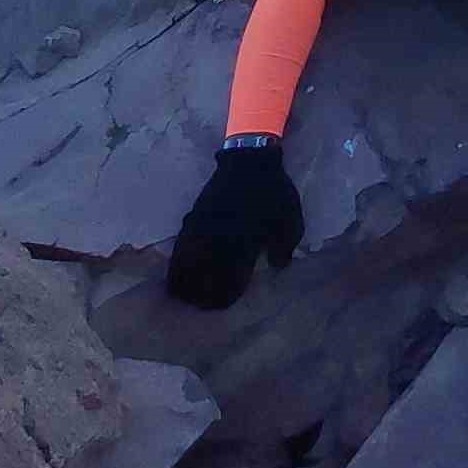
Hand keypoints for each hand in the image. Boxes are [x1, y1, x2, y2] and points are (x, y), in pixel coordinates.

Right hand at [167, 145, 303, 309]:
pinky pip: (182, 246)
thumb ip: (286, 246)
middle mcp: (220, 238)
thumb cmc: (274, 192)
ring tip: (184, 298)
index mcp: (245, 242)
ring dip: (185, 282)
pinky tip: (175, 272)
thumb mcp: (291, 219)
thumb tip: (277, 267)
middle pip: (204, 275)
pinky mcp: (194, 216)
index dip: (224, 295)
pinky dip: (177, 263)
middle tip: (202, 307)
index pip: (230, 277)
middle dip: (202, 294)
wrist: (249, 160)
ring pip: (188, 262)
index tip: (222, 306)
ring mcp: (204, 228)